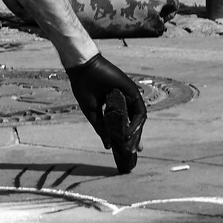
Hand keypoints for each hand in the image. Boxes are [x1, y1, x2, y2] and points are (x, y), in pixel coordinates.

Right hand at [66, 54, 146, 173]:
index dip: (125, 137)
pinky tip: (130, 134)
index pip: (124, 123)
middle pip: (133, 122)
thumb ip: (102, 128)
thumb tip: (108, 146)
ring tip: (132, 146)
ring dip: (137, 133)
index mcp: (114, 104)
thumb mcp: (92, 113)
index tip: (125, 150)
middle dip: (134, 138)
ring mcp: (129, 96)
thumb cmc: (84, 88)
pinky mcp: (132, 91)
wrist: (83, 69)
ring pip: (138, 118)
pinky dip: (137, 123)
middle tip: (133, 152)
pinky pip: (139, 111)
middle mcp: (124, 100)